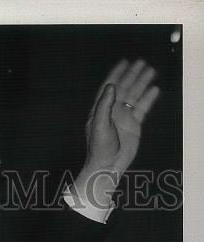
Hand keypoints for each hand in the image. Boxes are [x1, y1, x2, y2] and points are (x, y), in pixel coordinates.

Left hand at [71, 59, 159, 215]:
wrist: (108, 166)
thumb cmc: (100, 148)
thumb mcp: (99, 124)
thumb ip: (105, 104)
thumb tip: (111, 86)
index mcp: (101, 110)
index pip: (108, 88)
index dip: (116, 74)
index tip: (124, 62)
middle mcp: (112, 111)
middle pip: (124, 88)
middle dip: (132, 75)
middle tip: (141, 62)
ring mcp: (123, 117)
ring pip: (134, 96)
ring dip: (142, 83)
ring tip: (151, 71)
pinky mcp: (134, 124)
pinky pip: (142, 108)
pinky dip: (148, 98)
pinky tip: (154, 90)